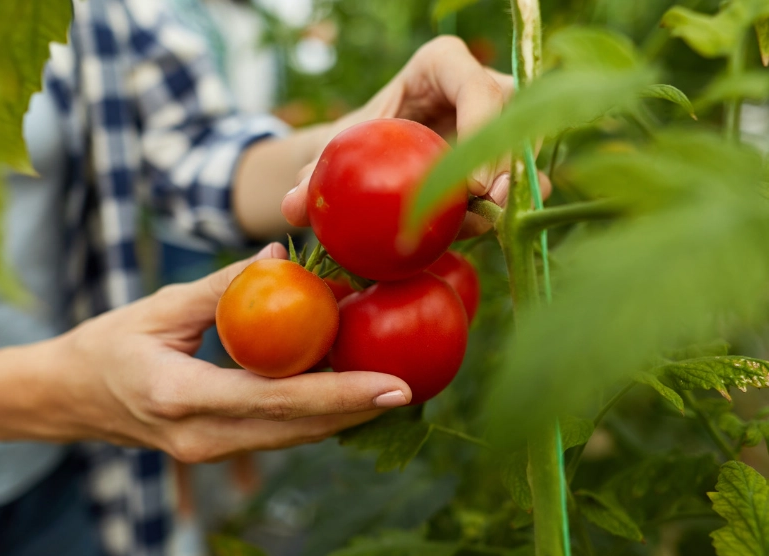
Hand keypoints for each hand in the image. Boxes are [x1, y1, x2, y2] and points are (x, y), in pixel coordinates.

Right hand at [46, 243, 410, 461]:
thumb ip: (224, 286)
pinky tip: (345, 389)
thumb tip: (283, 257)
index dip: (341, 394)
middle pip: (300, 428)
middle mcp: (202, 437)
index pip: (279, 399)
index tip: (395, 387)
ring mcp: (210, 452)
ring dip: (344, 414)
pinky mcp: (218, 450)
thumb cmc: (109, 344)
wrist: (71, 398)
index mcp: (182, 396)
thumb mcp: (160, 307)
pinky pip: (278, 434)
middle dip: (360, 410)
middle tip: (414, 383)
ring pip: (294, 437)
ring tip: (392, 385)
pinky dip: (315, 414)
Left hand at [280, 35, 549, 237]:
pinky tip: (490, 228)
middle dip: (507, 163)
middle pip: (512, 117)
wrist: (375, 157)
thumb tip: (293, 207)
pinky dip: (511, 204)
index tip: (469, 183)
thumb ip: (314, 175)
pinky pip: (525, 177)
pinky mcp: (510, 154)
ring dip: (515, 187)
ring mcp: (502, 119)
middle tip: (490, 206)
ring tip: (492, 221)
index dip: (480, 125)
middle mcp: (482, 85)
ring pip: (525, 147)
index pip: (474, 85)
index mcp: (442, 64)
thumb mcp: (336, 152)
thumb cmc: (357, 141)